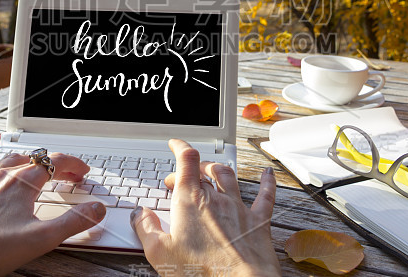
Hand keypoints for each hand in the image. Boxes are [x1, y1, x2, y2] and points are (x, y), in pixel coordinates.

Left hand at [0, 130, 104, 276]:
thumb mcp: (42, 238)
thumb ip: (73, 222)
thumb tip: (97, 208)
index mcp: (25, 183)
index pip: (57, 163)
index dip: (74, 166)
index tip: (84, 173)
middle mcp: (5, 175)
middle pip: (38, 161)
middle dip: (58, 166)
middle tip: (70, 176)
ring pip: (13, 159)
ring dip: (31, 159)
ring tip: (41, 163)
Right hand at [130, 139, 280, 276]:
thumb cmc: (201, 272)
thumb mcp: (160, 253)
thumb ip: (146, 228)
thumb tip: (139, 214)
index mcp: (190, 201)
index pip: (186, 160)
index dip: (180, 147)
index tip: (174, 144)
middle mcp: (216, 198)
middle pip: (204, 169)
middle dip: (192, 168)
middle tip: (181, 177)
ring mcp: (239, 208)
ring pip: (229, 177)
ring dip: (218, 168)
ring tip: (212, 169)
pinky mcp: (258, 222)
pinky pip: (265, 195)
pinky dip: (266, 182)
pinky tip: (268, 173)